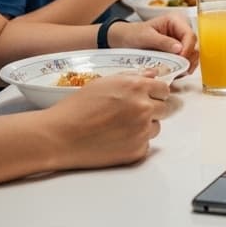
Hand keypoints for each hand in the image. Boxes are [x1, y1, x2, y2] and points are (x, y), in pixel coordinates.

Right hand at [48, 71, 169, 168]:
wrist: (60, 136)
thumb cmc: (77, 107)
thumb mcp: (104, 82)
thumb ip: (132, 77)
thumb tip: (152, 75)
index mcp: (136, 87)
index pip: (164, 89)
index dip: (155, 92)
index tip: (148, 96)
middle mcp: (144, 108)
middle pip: (164, 108)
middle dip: (152, 108)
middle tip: (131, 113)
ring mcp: (142, 131)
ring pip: (156, 127)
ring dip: (145, 126)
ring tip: (119, 126)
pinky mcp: (137, 151)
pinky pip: (145, 144)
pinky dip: (135, 142)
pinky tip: (116, 139)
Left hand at [112, 14, 198, 72]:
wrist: (124, 40)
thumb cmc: (133, 34)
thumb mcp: (146, 37)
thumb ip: (163, 42)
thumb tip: (180, 49)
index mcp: (176, 21)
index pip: (190, 35)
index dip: (188, 49)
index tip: (180, 60)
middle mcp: (181, 31)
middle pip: (194, 47)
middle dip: (188, 59)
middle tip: (180, 70)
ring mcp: (180, 42)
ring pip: (192, 56)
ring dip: (186, 66)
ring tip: (177, 73)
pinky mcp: (178, 53)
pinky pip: (186, 62)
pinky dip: (182, 69)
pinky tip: (175, 73)